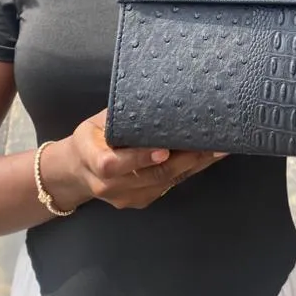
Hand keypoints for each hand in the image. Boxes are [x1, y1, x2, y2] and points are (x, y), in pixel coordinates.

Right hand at [44, 109, 225, 211]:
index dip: (139, 158)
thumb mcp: (97, 121)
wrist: (77, 171)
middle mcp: (108, 185)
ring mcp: (125, 197)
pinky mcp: (140, 201)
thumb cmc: (91, 137)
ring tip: (218, 148)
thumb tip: (159, 93)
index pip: (113, 164)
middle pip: (149, 176)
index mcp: (91, 159)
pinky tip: (207, 157)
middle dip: (183, 159)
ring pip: (163, 184)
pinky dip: (188, 171)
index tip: (163, 149)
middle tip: (210, 142)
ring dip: (193, 166)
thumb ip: (123, 116)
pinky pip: (168, 187)